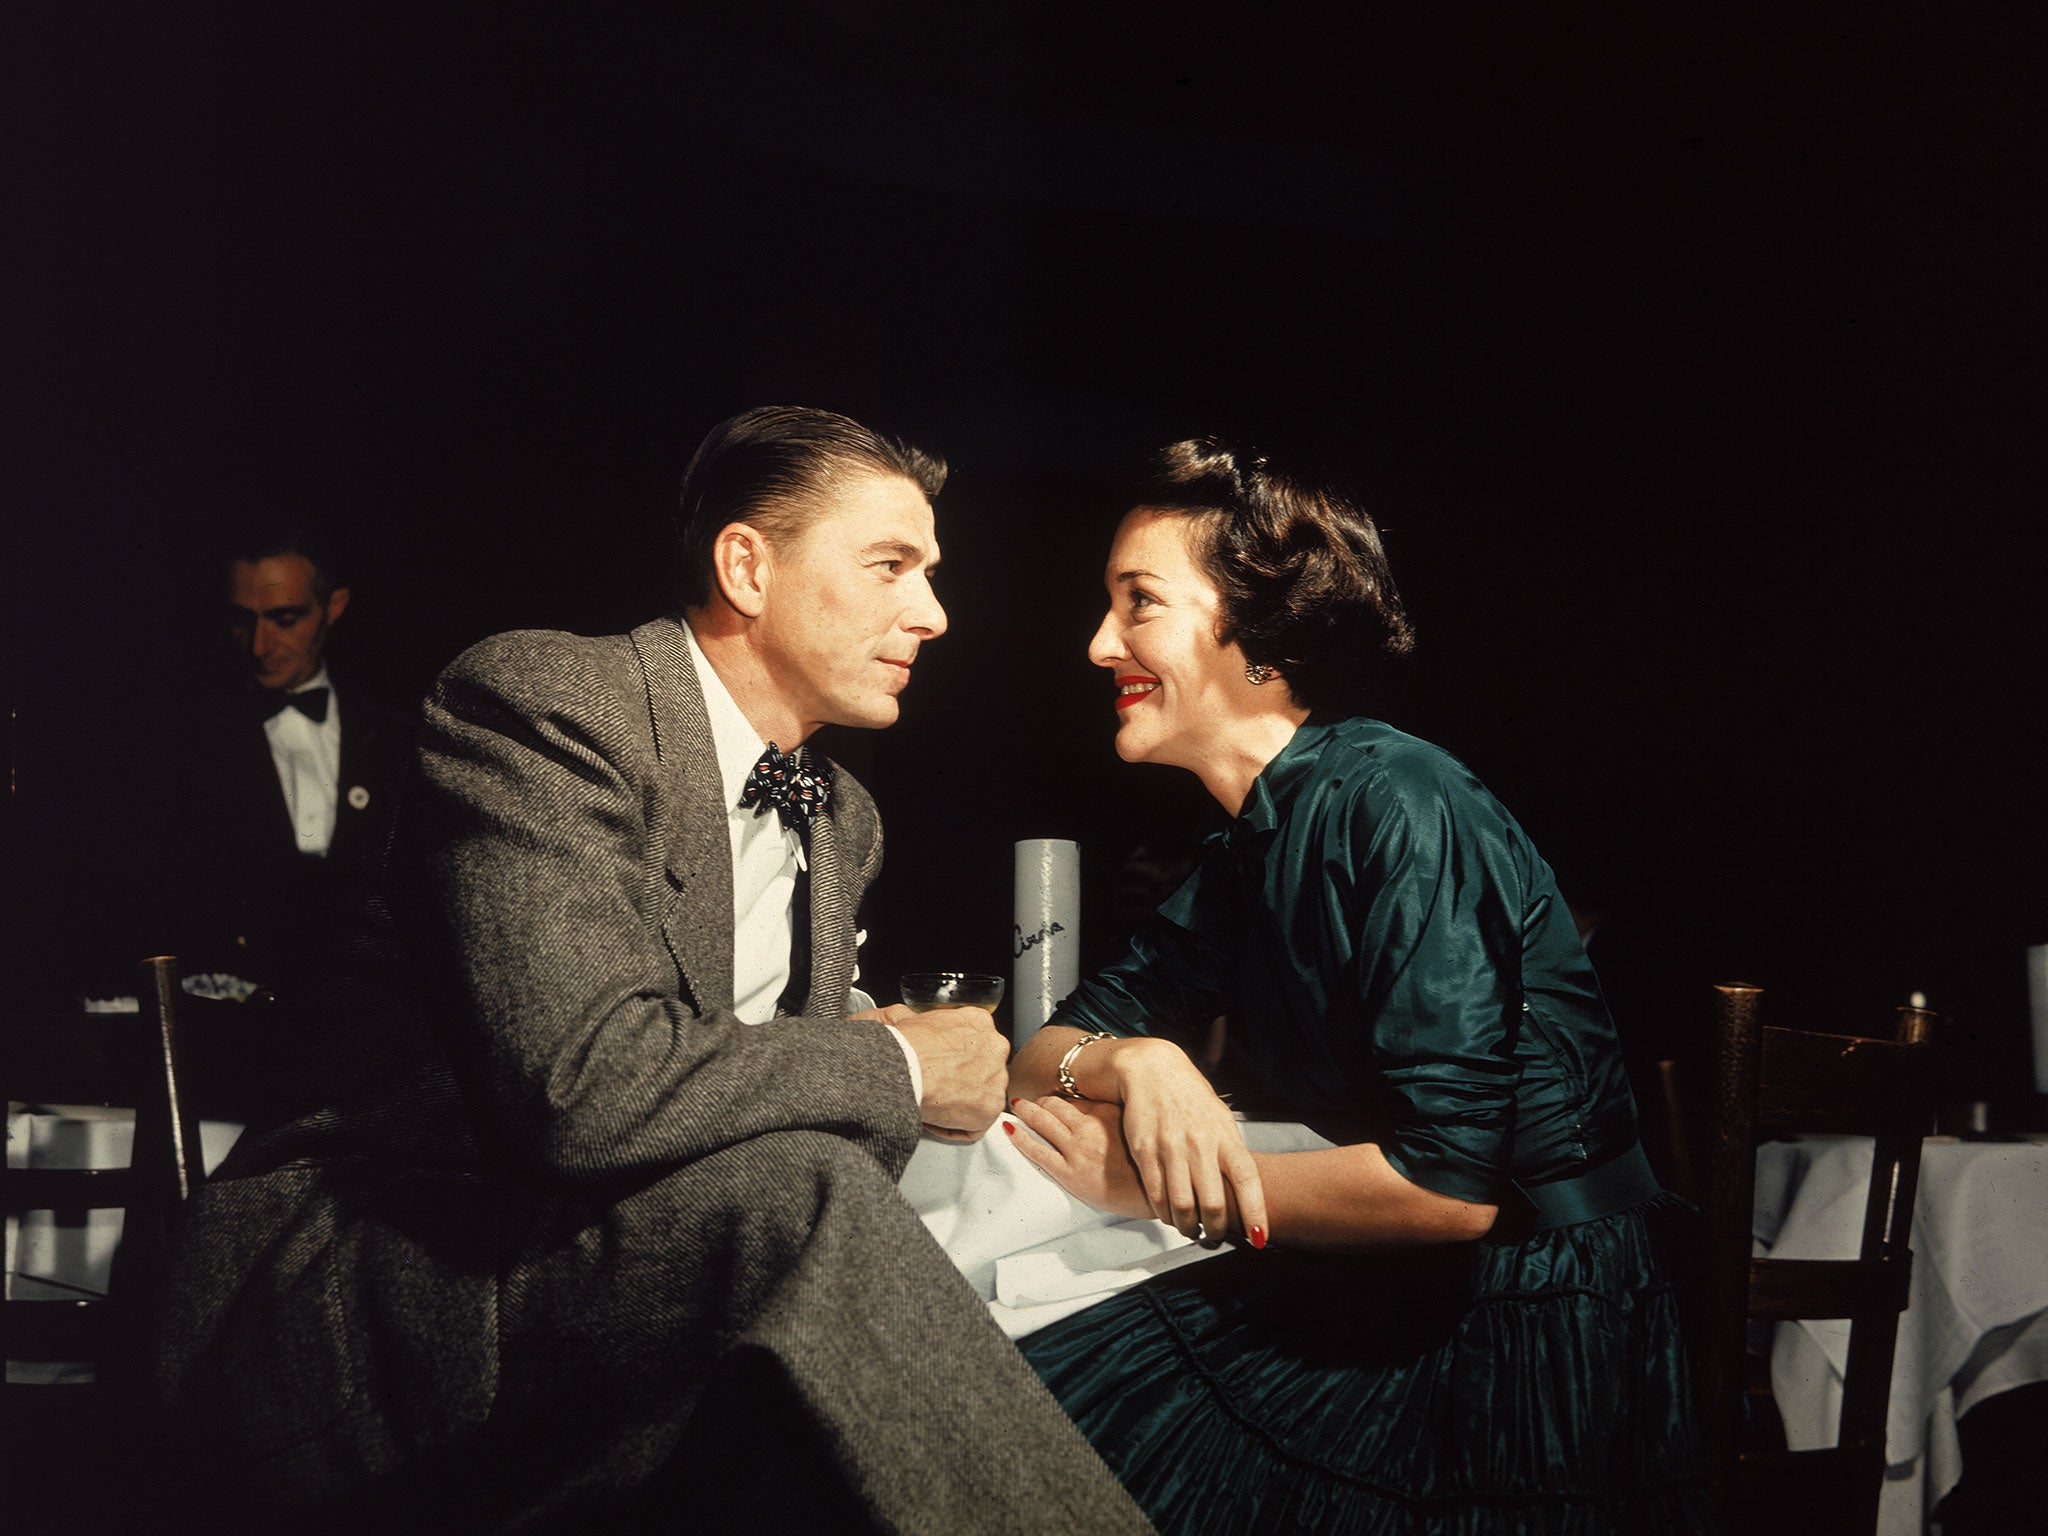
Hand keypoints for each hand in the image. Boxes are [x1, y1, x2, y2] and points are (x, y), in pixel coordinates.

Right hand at [878, 1002, 1006, 1141]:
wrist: (900, 1069)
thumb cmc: (902, 1046)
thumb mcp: (909, 1018)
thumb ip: (924, 1024)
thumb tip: (909, 1023)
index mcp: (978, 1021)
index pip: (974, 1042)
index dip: (954, 1058)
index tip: (939, 1066)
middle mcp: (995, 1046)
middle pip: (984, 1068)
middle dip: (961, 1080)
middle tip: (936, 1086)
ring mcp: (997, 1078)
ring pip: (982, 1096)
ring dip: (960, 1104)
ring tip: (934, 1103)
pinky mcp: (991, 1108)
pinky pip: (975, 1124)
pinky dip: (954, 1127)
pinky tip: (935, 1118)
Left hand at [1005, 1097, 1157, 1222]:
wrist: (1157, 1194)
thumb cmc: (1151, 1168)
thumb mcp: (1139, 1131)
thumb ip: (1119, 1118)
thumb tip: (1104, 1109)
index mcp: (1107, 1114)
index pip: (1074, 1098)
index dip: (1060, 1097)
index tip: (1052, 1097)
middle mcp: (1089, 1127)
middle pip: (1055, 1104)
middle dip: (1041, 1101)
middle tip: (1030, 1101)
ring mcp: (1077, 1149)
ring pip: (1042, 1120)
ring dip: (1026, 1110)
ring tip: (1017, 1105)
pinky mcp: (1069, 1173)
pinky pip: (1037, 1150)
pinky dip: (1019, 1137)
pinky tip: (1009, 1129)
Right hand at [1108, 1037, 1267, 1244]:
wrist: (1151, 1069)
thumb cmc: (1190, 1097)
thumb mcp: (1219, 1117)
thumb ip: (1230, 1150)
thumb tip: (1245, 1187)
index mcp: (1225, 1135)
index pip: (1247, 1178)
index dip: (1255, 1211)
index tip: (1260, 1237)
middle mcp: (1200, 1142)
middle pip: (1213, 1203)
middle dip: (1216, 1230)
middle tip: (1215, 1237)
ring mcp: (1171, 1146)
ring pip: (1182, 1206)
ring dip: (1187, 1227)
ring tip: (1191, 1230)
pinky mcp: (1145, 1149)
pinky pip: (1156, 1194)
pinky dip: (1164, 1213)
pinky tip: (1168, 1215)